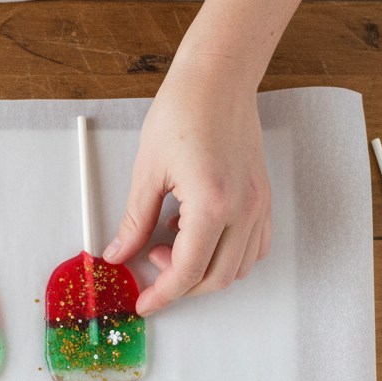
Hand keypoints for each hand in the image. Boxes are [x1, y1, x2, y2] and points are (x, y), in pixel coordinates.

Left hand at [103, 59, 271, 315]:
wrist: (218, 77)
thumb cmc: (183, 111)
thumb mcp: (147, 171)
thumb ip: (134, 221)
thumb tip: (118, 254)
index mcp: (212, 203)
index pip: (188, 271)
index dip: (163, 294)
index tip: (144, 303)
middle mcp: (243, 208)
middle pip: (216, 278)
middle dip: (181, 284)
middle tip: (150, 264)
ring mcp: (258, 204)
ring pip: (238, 267)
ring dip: (205, 270)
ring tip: (173, 241)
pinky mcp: (263, 197)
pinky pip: (254, 246)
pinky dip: (227, 254)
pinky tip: (199, 233)